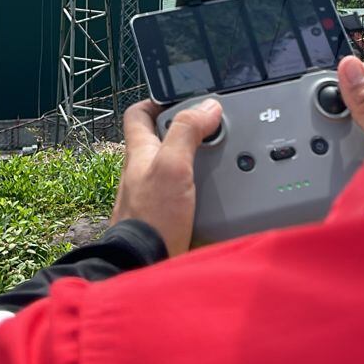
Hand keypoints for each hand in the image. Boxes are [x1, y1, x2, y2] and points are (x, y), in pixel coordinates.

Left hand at [111, 98, 222, 257]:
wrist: (145, 268)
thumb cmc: (150, 219)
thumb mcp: (172, 166)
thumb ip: (187, 132)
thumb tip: (207, 107)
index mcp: (140, 152)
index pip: (139, 114)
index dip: (156, 101)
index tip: (180, 96)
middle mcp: (144, 171)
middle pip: (162, 139)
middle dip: (186, 131)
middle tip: (213, 127)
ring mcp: (153, 195)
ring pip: (176, 166)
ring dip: (197, 161)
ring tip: (224, 158)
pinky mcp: (166, 217)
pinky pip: (184, 194)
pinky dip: (200, 189)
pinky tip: (218, 193)